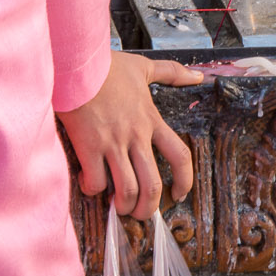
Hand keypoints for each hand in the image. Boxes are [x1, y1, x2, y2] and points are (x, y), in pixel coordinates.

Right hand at [58, 54, 202, 218]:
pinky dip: (92, 189)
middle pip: (152, 186)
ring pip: (127, 190)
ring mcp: (113, 143)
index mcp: (151, 120)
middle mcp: (136, 136)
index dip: (185, 181)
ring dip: (123, 205)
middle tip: (139, 212)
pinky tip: (88, 182)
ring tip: (116, 206)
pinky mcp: (89, 147)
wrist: (77, 62)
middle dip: (148, 208)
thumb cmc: (108, 67)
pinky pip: (96, 182)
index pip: (179, 156)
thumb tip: (198, 76)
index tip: (179, 194)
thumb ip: (171, 72)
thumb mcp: (143, 67)